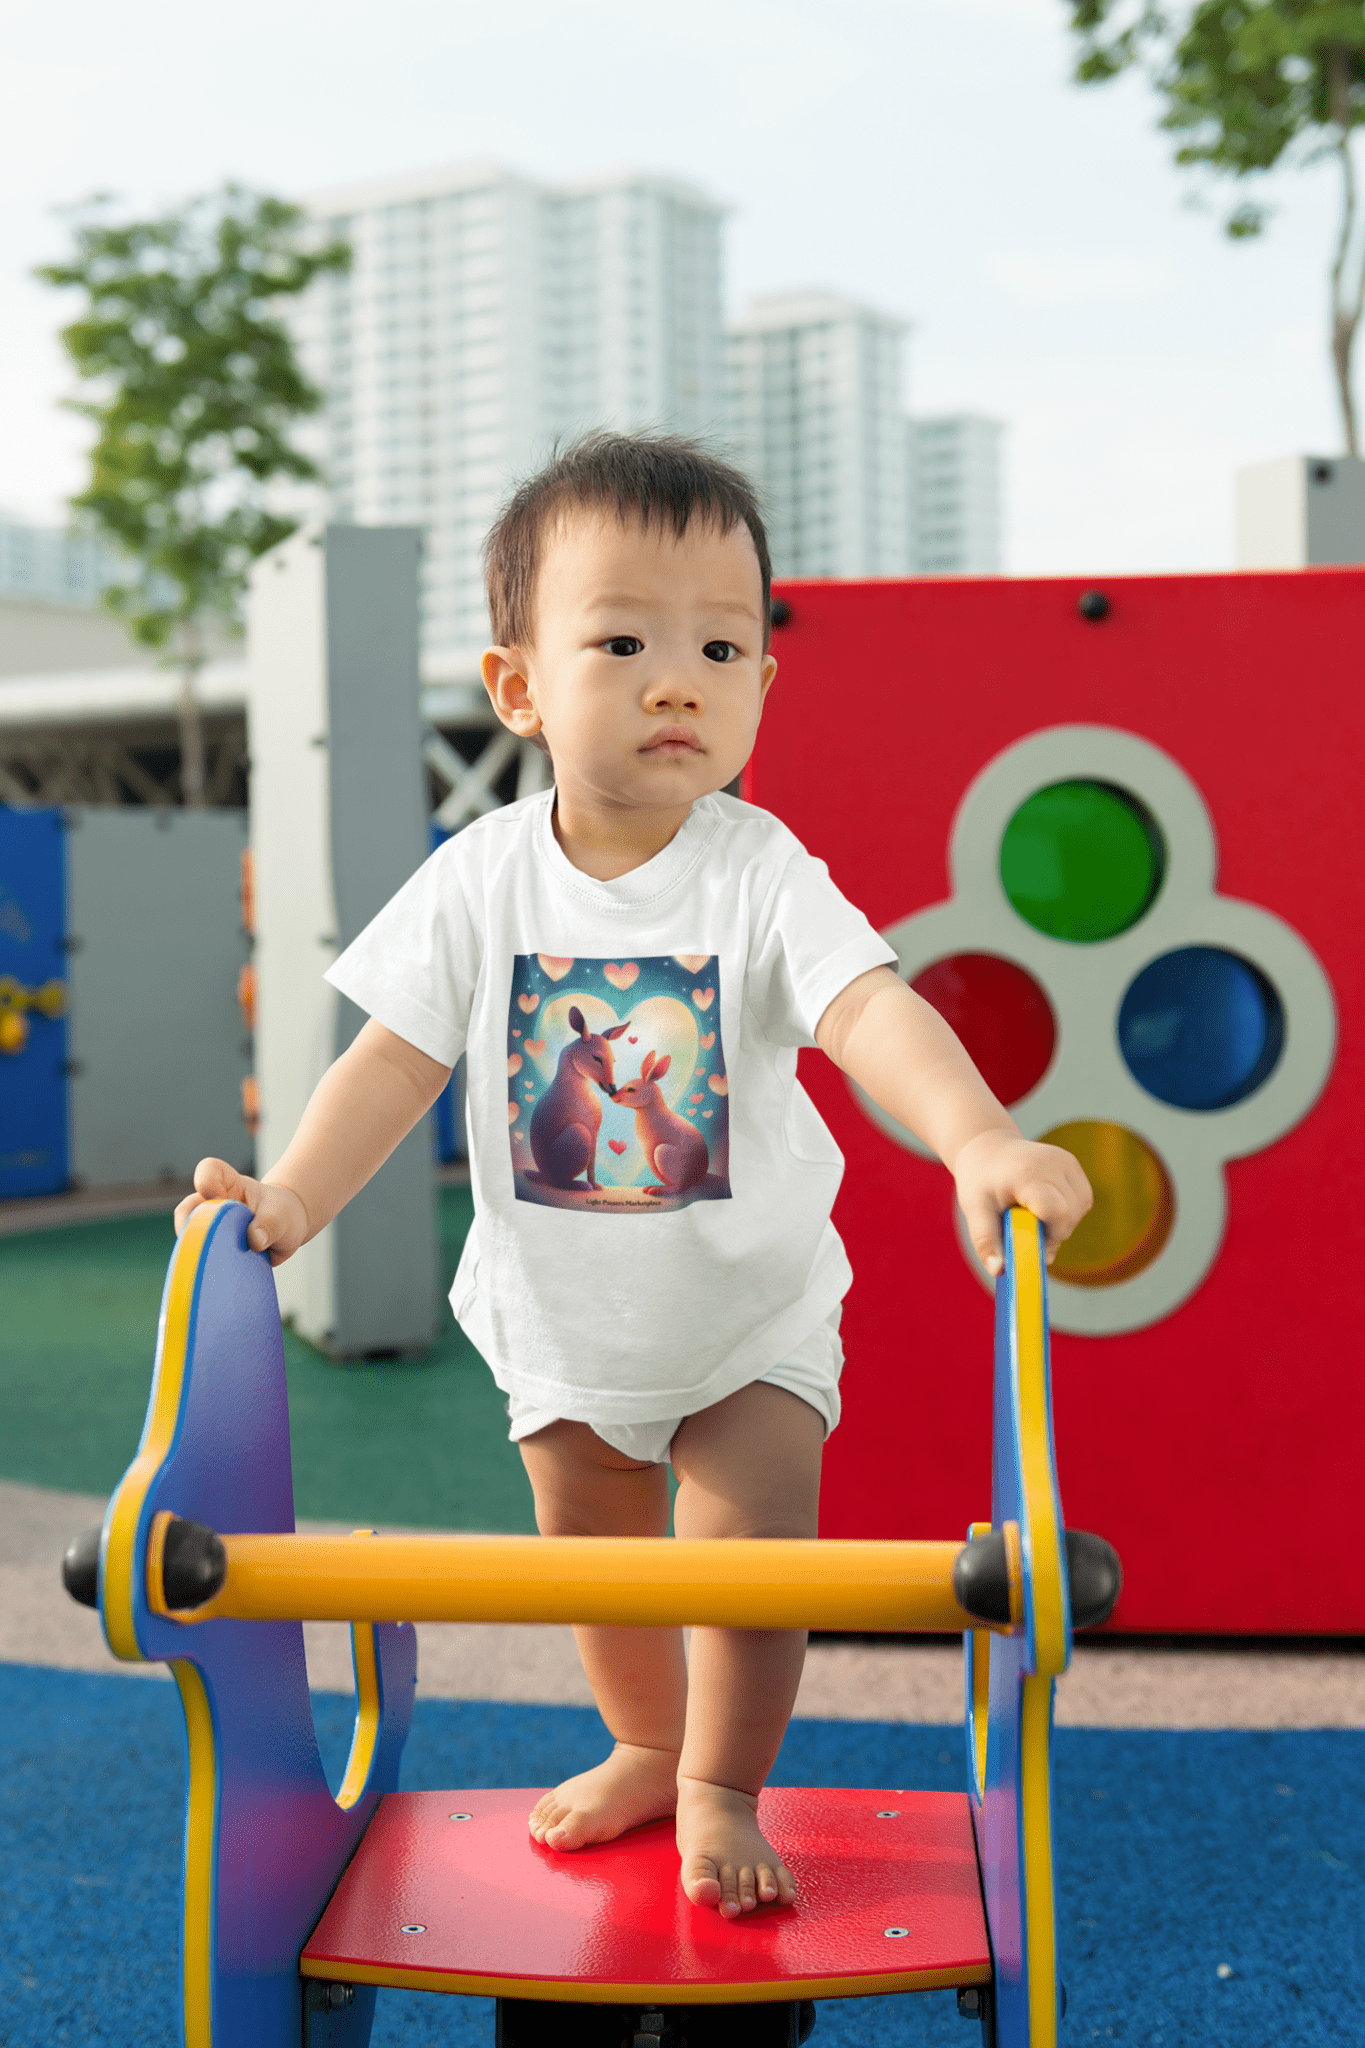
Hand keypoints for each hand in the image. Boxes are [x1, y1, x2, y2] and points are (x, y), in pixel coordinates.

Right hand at [173, 1158, 309, 1266]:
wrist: (286, 1231)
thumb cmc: (281, 1214)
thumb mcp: (281, 1215)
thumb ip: (270, 1224)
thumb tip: (254, 1240)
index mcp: (230, 1185)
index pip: (208, 1170)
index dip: (206, 1182)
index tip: (218, 1197)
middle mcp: (214, 1205)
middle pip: (188, 1209)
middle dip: (195, 1227)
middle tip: (213, 1241)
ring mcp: (211, 1228)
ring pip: (190, 1238)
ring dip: (202, 1250)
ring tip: (222, 1261)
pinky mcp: (214, 1250)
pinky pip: (203, 1258)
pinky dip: (209, 1266)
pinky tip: (224, 1273)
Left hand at [952, 1128, 1092, 1277]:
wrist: (987, 1146)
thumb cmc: (979, 1180)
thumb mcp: (974, 1210)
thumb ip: (986, 1241)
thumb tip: (998, 1270)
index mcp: (1027, 1174)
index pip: (1056, 1212)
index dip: (1049, 1235)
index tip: (1029, 1239)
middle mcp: (1052, 1163)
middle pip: (1070, 1215)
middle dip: (1053, 1232)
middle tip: (1026, 1228)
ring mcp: (1065, 1161)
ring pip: (1080, 1208)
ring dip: (1062, 1222)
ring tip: (1033, 1214)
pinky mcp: (1072, 1163)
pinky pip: (1082, 1198)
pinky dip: (1069, 1210)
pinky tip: (1045, 1205)